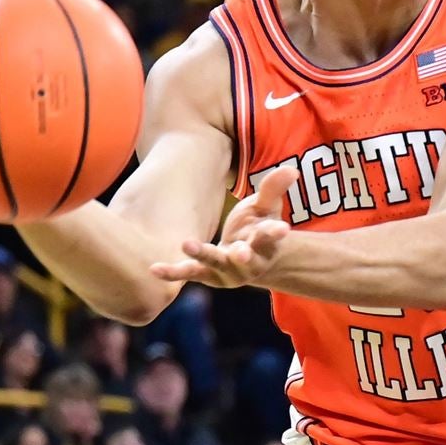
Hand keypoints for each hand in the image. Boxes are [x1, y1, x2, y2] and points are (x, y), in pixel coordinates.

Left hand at [149, 167, 297, 287]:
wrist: (246, 259)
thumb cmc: (256, 228)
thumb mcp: (266, 208)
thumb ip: (274, 189)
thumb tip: (291, 169)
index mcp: (265, 243)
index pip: (271, 236)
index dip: (276, 233)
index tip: (283, 229)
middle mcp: (247, 261)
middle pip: (245, 257)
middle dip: (243, 255)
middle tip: (240, 252)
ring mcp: (226, 271)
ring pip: (214, 263)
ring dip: (202, 255)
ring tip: (188, 244)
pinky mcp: (206, 274)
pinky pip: (188, 272)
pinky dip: (173, 272)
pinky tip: (155, 268)